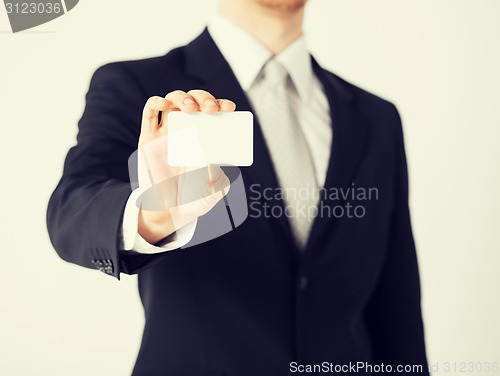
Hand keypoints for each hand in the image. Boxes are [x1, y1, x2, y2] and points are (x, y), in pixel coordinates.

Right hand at [137, 90, 235, 243]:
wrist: (172, 212)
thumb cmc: (197, 198)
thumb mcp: (217, 188)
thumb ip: (220, 176)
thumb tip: (213, 158)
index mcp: (207, 137)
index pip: (215, 111)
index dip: (221, 104)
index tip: (229, 108)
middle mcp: (187, 130)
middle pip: (195, 100)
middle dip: (204, 98)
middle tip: (211, 109)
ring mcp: (167, 132)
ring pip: (173, 100)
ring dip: (183, 97)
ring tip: (191, 108)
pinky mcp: (149, 138)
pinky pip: (149, 112)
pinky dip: (156, 102)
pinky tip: (165, 104)